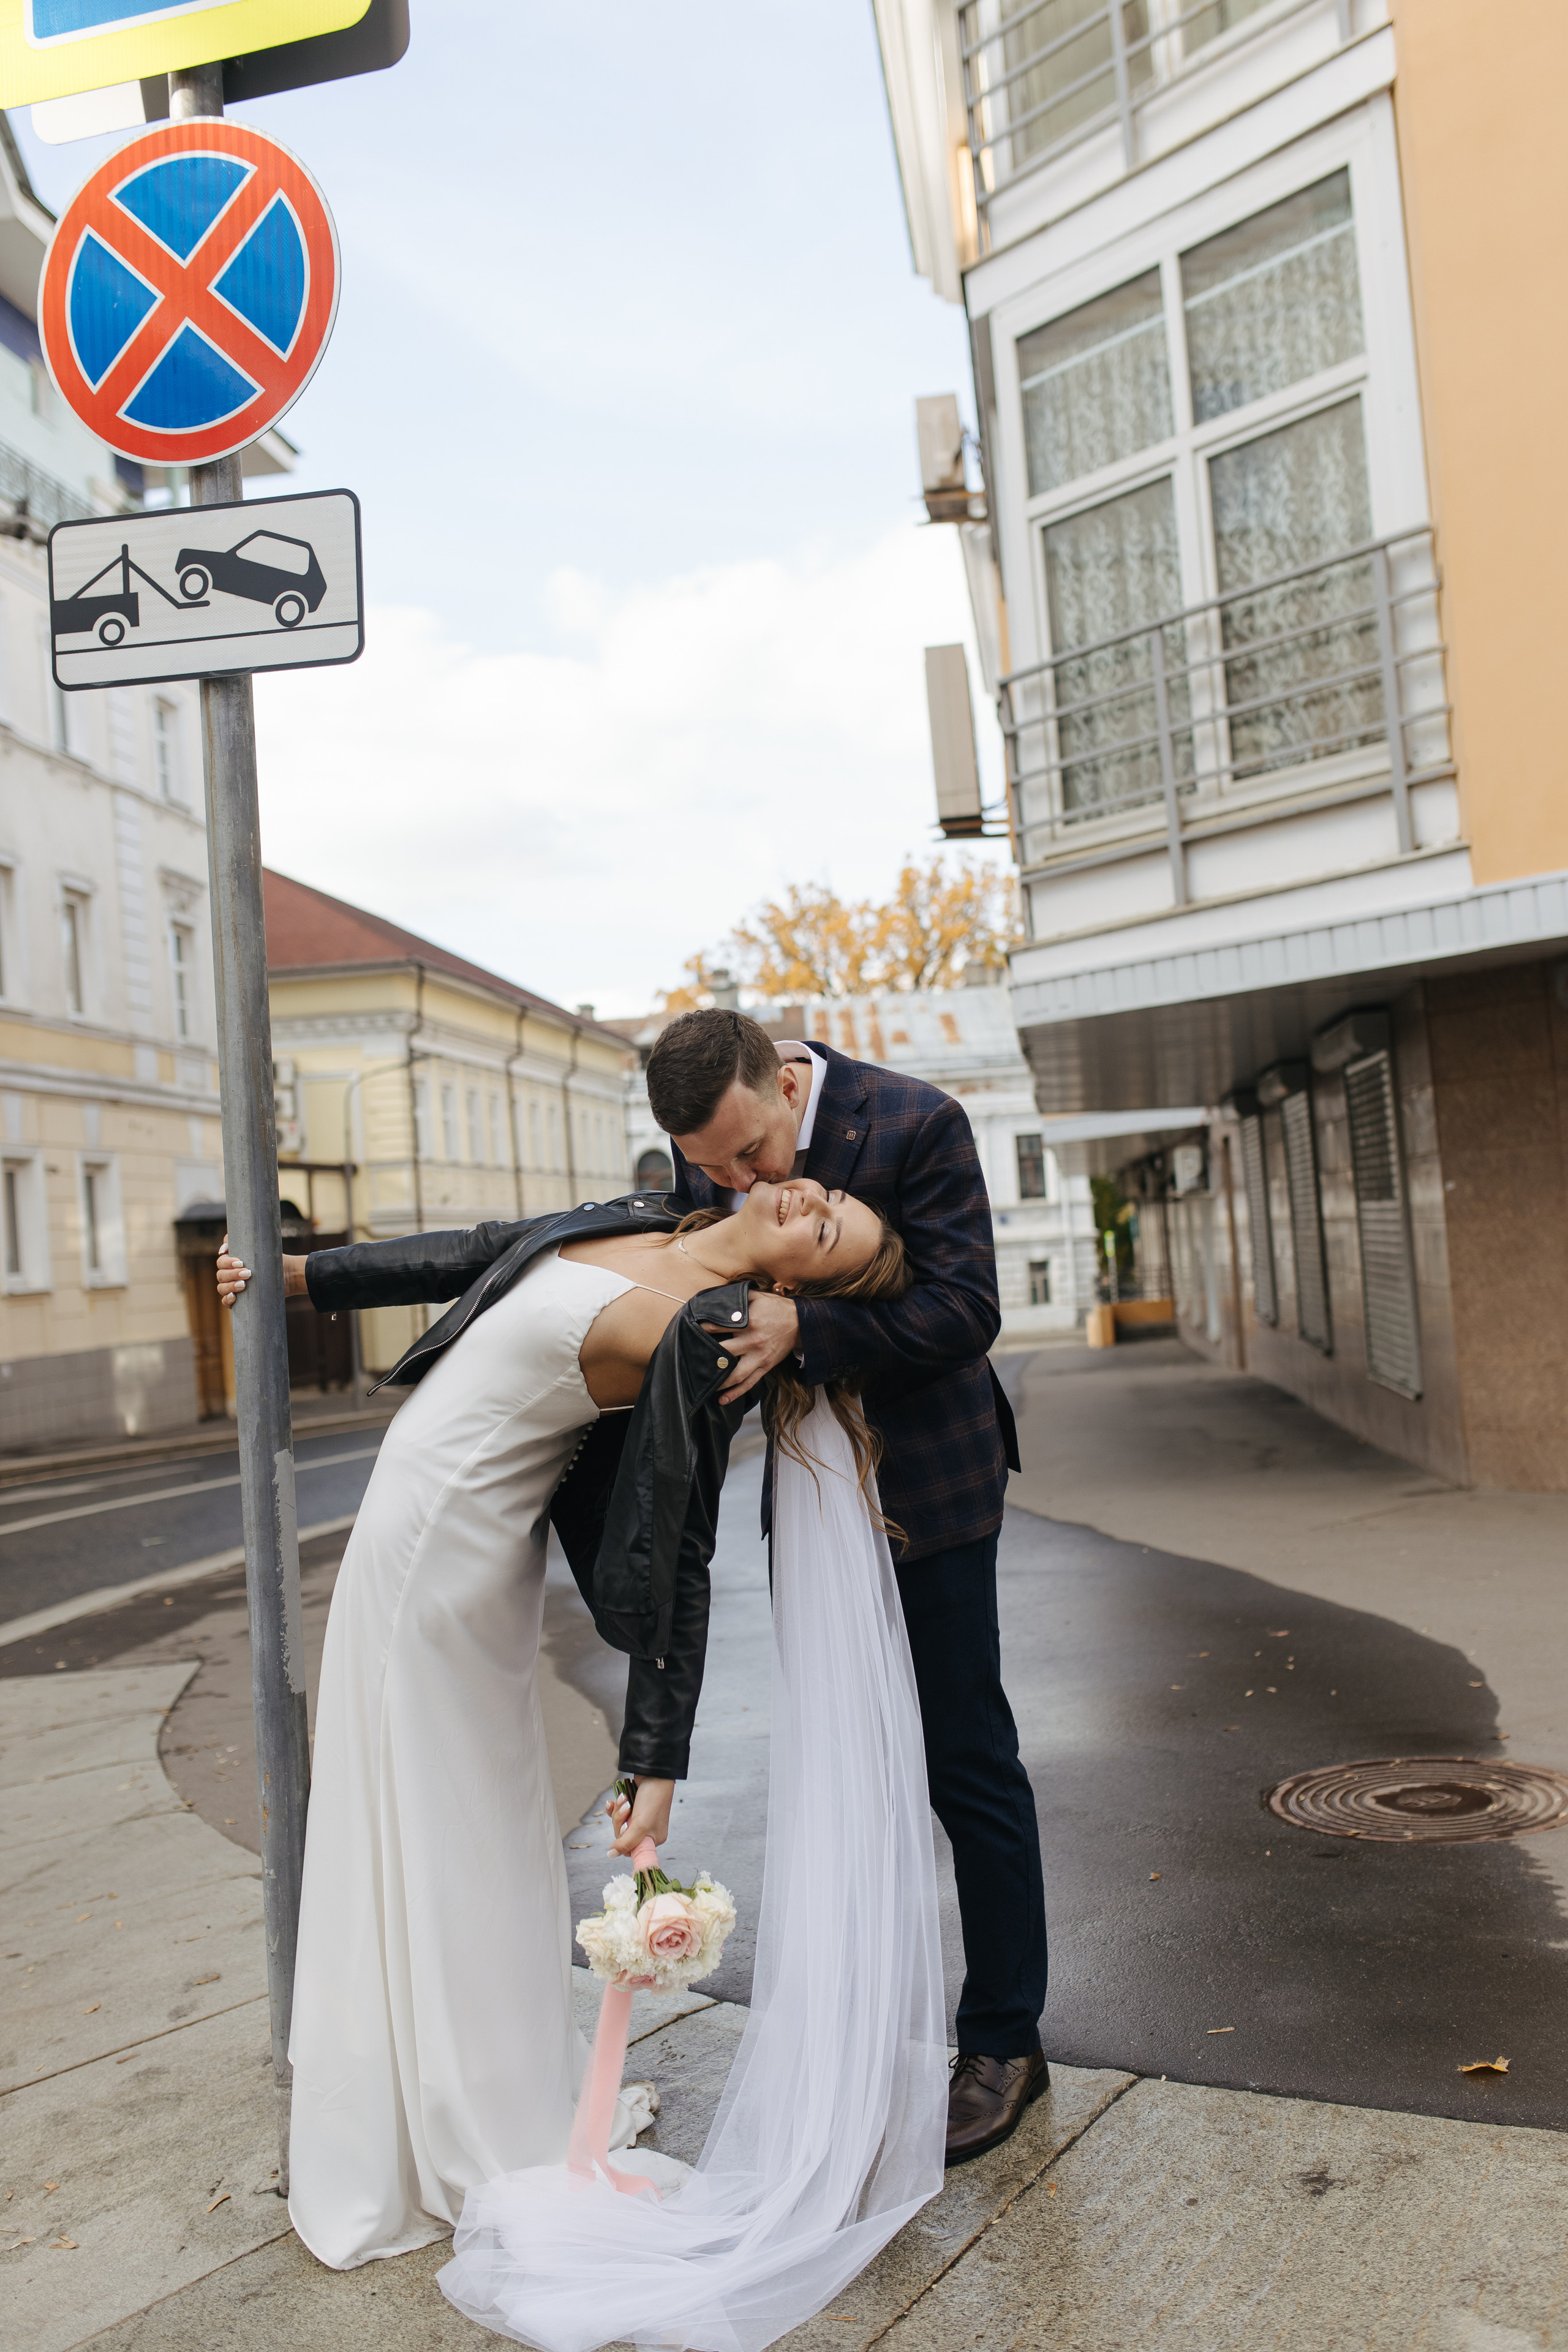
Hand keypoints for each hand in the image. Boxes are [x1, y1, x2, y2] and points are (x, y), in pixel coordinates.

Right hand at [216, 1236, 308, 1308]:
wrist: (287, 1274)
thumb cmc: (271, 1259)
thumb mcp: (260, 1247)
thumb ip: (244, 1240)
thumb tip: (224, 1247)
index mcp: (231, 1262)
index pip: (221, 1262)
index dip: (227, 1263)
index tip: (241, 1263)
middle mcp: (229, 1275)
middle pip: (221, 1275)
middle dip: (232, 1274)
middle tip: (248, 1274)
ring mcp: (233, 1288)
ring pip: (221, 1288)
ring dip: (230, 1286)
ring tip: (244, 1285)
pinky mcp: (239, 1300)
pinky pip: (225, 1302)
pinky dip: (227, 1300)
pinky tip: (234, 1297)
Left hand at [607, 1776, 674, 1855]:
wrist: (653, 1773)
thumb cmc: (653, 1798)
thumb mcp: (639, 1825)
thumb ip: (626, 1843)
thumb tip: (612, 1855)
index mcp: (654, 1838)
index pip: (631, 1850)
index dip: (624, 1840)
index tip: (626, 1829)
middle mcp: (647, 1830)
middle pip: (622, 1835)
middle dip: (620, 1821)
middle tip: (627, 1810)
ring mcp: (640, 1818)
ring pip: (619, 1823)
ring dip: (618, 1811)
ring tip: (625, 1799)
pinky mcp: (633, 1807)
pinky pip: (618, 1813)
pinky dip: (615, 1806)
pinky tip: (617, 1799)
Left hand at [703, 1289, 798, 1406]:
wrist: (801, 1323)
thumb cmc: (776, 1308)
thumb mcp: (757, 1297)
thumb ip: (738, 1297)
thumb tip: (718, 1298)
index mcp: (749, 1323)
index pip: (720, 1327)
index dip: (704, 1329)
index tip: (693, 1330)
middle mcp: (753, 1342)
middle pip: (725, 1354)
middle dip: (707, 1357)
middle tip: (693, 1360)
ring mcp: (759, 1357)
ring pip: (736, 1375)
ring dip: (719, 1382)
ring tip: (705, 1386)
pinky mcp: (765, 1367)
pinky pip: (749, 1383)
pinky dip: (736, 1393)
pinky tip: (723, 1399)